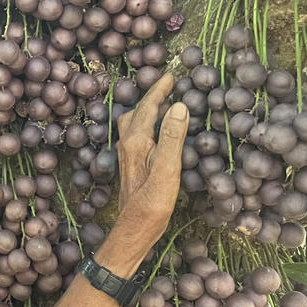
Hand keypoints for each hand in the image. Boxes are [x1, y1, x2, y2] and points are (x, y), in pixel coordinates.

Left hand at [113, 74, 188, 250]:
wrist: (135, 229)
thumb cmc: (153, 202)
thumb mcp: (168, 168)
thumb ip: (172, 136)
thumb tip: (178, 106)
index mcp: (136, 141)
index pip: (148, 107)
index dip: (159, 91)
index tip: (170, 77)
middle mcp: (128, 145)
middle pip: (137, 113)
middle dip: (151, 98)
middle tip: (167, 88)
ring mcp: (127, 156)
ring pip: (134, 125)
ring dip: (147, 112)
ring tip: (163, 106)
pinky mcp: (132, 167)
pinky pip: (137, 137)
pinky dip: (148, 126)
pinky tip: (157, 135)